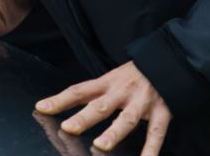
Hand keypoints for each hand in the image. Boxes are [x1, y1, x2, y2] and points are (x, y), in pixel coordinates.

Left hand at [36, 61, 170, 155]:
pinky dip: (151, 148)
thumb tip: (62, 104)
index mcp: (107, 83)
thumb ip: (92, 93)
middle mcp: (122, 92)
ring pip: (126, 119)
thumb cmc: (134, 75)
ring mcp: (141, 102)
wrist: (168, 62)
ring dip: (114, 132)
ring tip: (101, 145)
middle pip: (100, 105)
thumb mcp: (111, 78)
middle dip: (84, 118)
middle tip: (68, 128)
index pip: (79, 91)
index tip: (41, 108)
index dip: (60, 99)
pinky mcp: (161, 112)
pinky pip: (156, 132)